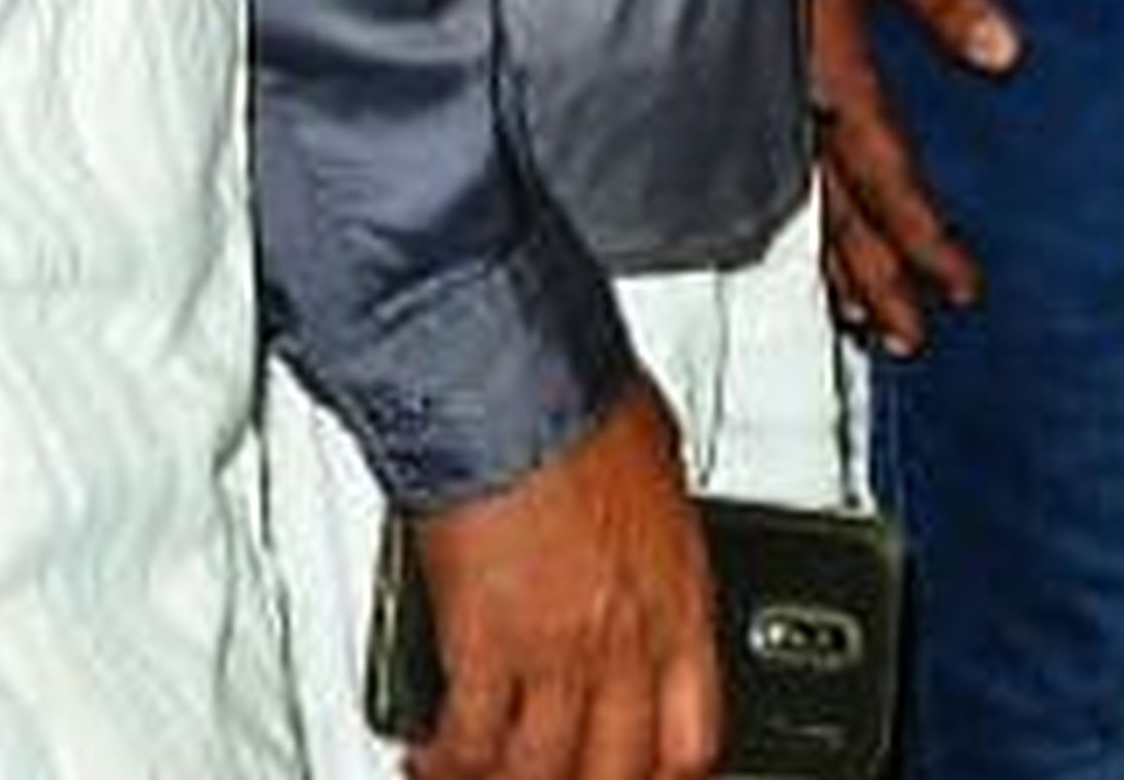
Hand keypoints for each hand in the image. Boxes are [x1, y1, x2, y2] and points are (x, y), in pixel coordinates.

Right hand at [403, 384, 719, 779]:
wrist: (518, 383)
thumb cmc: (585, 401)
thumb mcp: (660, 469)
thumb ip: (656, 531)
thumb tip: (647, 531)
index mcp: (680, 599)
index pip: (693, 732)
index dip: (664, 770)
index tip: (640, 770)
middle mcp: (625, 639)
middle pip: (615, 769)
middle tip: (555, 774)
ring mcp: (554, 650)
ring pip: (537, 771)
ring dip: (508, 779)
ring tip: (483, 774)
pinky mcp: (482, 644)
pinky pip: (467, 738)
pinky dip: (445, 760)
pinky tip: (430, 758)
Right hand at [799, 0, 1015, 355]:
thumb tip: (1002, 49)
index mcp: (829, 64)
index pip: (885, 172)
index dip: (924, 234)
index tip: (963, 285)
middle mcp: (792, 97)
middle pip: (841, 214)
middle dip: (881, 280)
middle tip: (916, 339)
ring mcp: (764, 98)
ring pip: (804, 207)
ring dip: (839, 269)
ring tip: (868, 326)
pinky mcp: (750, 85)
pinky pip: (775, 174)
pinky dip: (802, 225)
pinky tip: (816, 254)